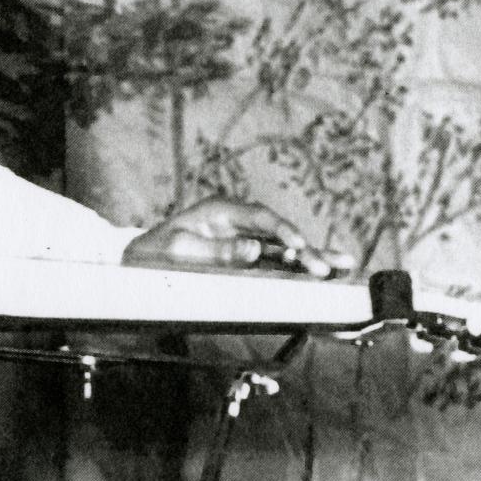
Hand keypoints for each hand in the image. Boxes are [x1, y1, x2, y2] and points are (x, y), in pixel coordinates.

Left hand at [122, 196, 333, 275]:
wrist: (137, 262)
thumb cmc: (155, 254)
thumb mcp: (179, 251)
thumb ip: (217, 251)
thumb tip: (253, 250)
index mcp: (221, 210)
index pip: (260, 218)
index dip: (283, 231)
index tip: (299, 246)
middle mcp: (237, 221)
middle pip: (278, 232)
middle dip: (306, 248)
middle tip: (329, 267)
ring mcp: (242, 238)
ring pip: (282, 247)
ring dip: (311, 257)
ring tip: (343, 265)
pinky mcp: (243, 257)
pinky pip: (275, 261)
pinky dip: (297, 266)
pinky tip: (322, 270)